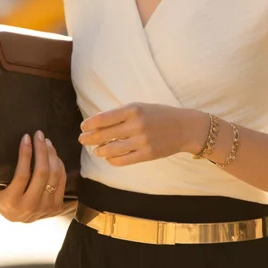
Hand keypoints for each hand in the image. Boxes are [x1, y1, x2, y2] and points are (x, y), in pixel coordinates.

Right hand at [0, 130, 66, 221]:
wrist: (24, 220)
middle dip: (41, 150)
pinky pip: (61, 180)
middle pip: (42, 172)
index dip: (26, 154)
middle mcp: (31, 207)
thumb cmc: (5, 201)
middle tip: (39, 135)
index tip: (25, 138)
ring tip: (46, 142)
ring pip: (54, 175)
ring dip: (51, 155)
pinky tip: (53, 153)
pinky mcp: (57, 205)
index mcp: (12, 203)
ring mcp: (46, 207)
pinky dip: (58, 164)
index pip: (22, 175)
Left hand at [79, 103, 206, 165]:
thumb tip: (97, 122)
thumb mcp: (141, 107)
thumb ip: (121, 114)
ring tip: (96, 150)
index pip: (103, 118)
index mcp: (133, 109)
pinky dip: (112, 160)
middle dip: (89, 138)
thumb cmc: (160, 115)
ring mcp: (142, 141)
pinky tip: (109, 158)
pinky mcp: (146, 154)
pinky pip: (123, 160)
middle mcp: (136, 125)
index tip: (83, 127)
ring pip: (111, 150)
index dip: (89, 124)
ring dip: (99, 151)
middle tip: (82, 140)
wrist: (185, 127)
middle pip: (104, 135)